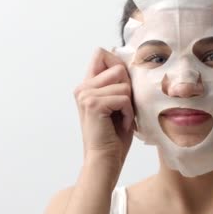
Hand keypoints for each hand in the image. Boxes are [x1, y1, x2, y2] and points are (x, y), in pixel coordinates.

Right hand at [73, 47, 134, 168]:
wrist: (105, 160)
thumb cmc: (114, 136)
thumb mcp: (117, 103)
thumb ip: (117, 82)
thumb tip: (125, 60)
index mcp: (86, 85)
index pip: (101, 53)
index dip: (118, 65)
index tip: (124, 88)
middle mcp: (83, 87)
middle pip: (118, 68)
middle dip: (128, 89)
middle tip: (121, 110)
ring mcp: (86, 94)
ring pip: (124, 85)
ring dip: (129, 105)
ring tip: (120, 119)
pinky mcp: (93, 104)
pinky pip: (124, 98)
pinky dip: (128, 113)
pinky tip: (121, 124)